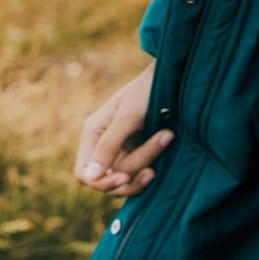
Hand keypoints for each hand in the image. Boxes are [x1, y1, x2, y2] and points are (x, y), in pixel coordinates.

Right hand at [75, 60, 174, 198]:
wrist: (174, 77)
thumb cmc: (148, 90)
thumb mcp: (128, 115)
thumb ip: (108, 145)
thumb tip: (89, 177)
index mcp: (93, 133)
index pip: (84, 173)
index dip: (100, 182)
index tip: (124, 177)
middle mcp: (102, 145)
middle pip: (107, 179)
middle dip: (131, 174)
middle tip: (154, 164)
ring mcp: (120, 151)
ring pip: (125, 179)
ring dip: (143, 171)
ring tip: (165, 145)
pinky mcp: (137, 153)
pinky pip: (138, 175)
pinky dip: (148, 172)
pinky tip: (160, 166)